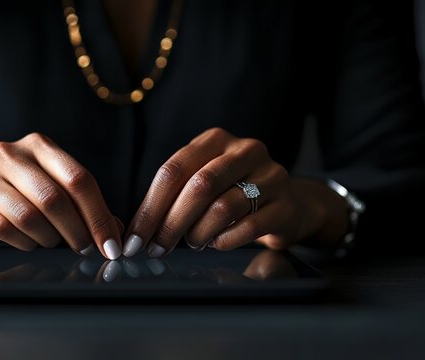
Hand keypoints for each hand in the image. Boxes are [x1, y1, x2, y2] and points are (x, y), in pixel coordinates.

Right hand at [0, 133, 122, 258]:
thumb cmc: (24, 198)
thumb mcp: (57, 193)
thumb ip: (86, 208)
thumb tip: (117, 234)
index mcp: (38, 145)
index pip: (78, 178)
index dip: (98, 215)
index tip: (111, 245)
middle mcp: (8, 154)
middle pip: (54, 198)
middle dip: (77, 230)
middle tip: (86, 250)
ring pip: (28, 216)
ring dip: (49, 238)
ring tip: (53, 242)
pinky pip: (3, 229)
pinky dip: (24, 242)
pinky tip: (29, 243)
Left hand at [122, 127, 347, 256]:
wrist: (290, 204)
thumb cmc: (233, 194)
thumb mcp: (203, 181)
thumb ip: (174, 195)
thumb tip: (136, 231)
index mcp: (215, 140)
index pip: (173, 170)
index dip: (150, 207)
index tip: (134, 238)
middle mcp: (244, 150)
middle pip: (198, 186)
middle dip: (170, 223)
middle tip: (156, 248)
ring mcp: (270, 175)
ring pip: (222, 207)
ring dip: (198, 232)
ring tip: (192, 242)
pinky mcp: (286, 204)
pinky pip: (249, 226)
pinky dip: (225, 240)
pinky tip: (217, 243)